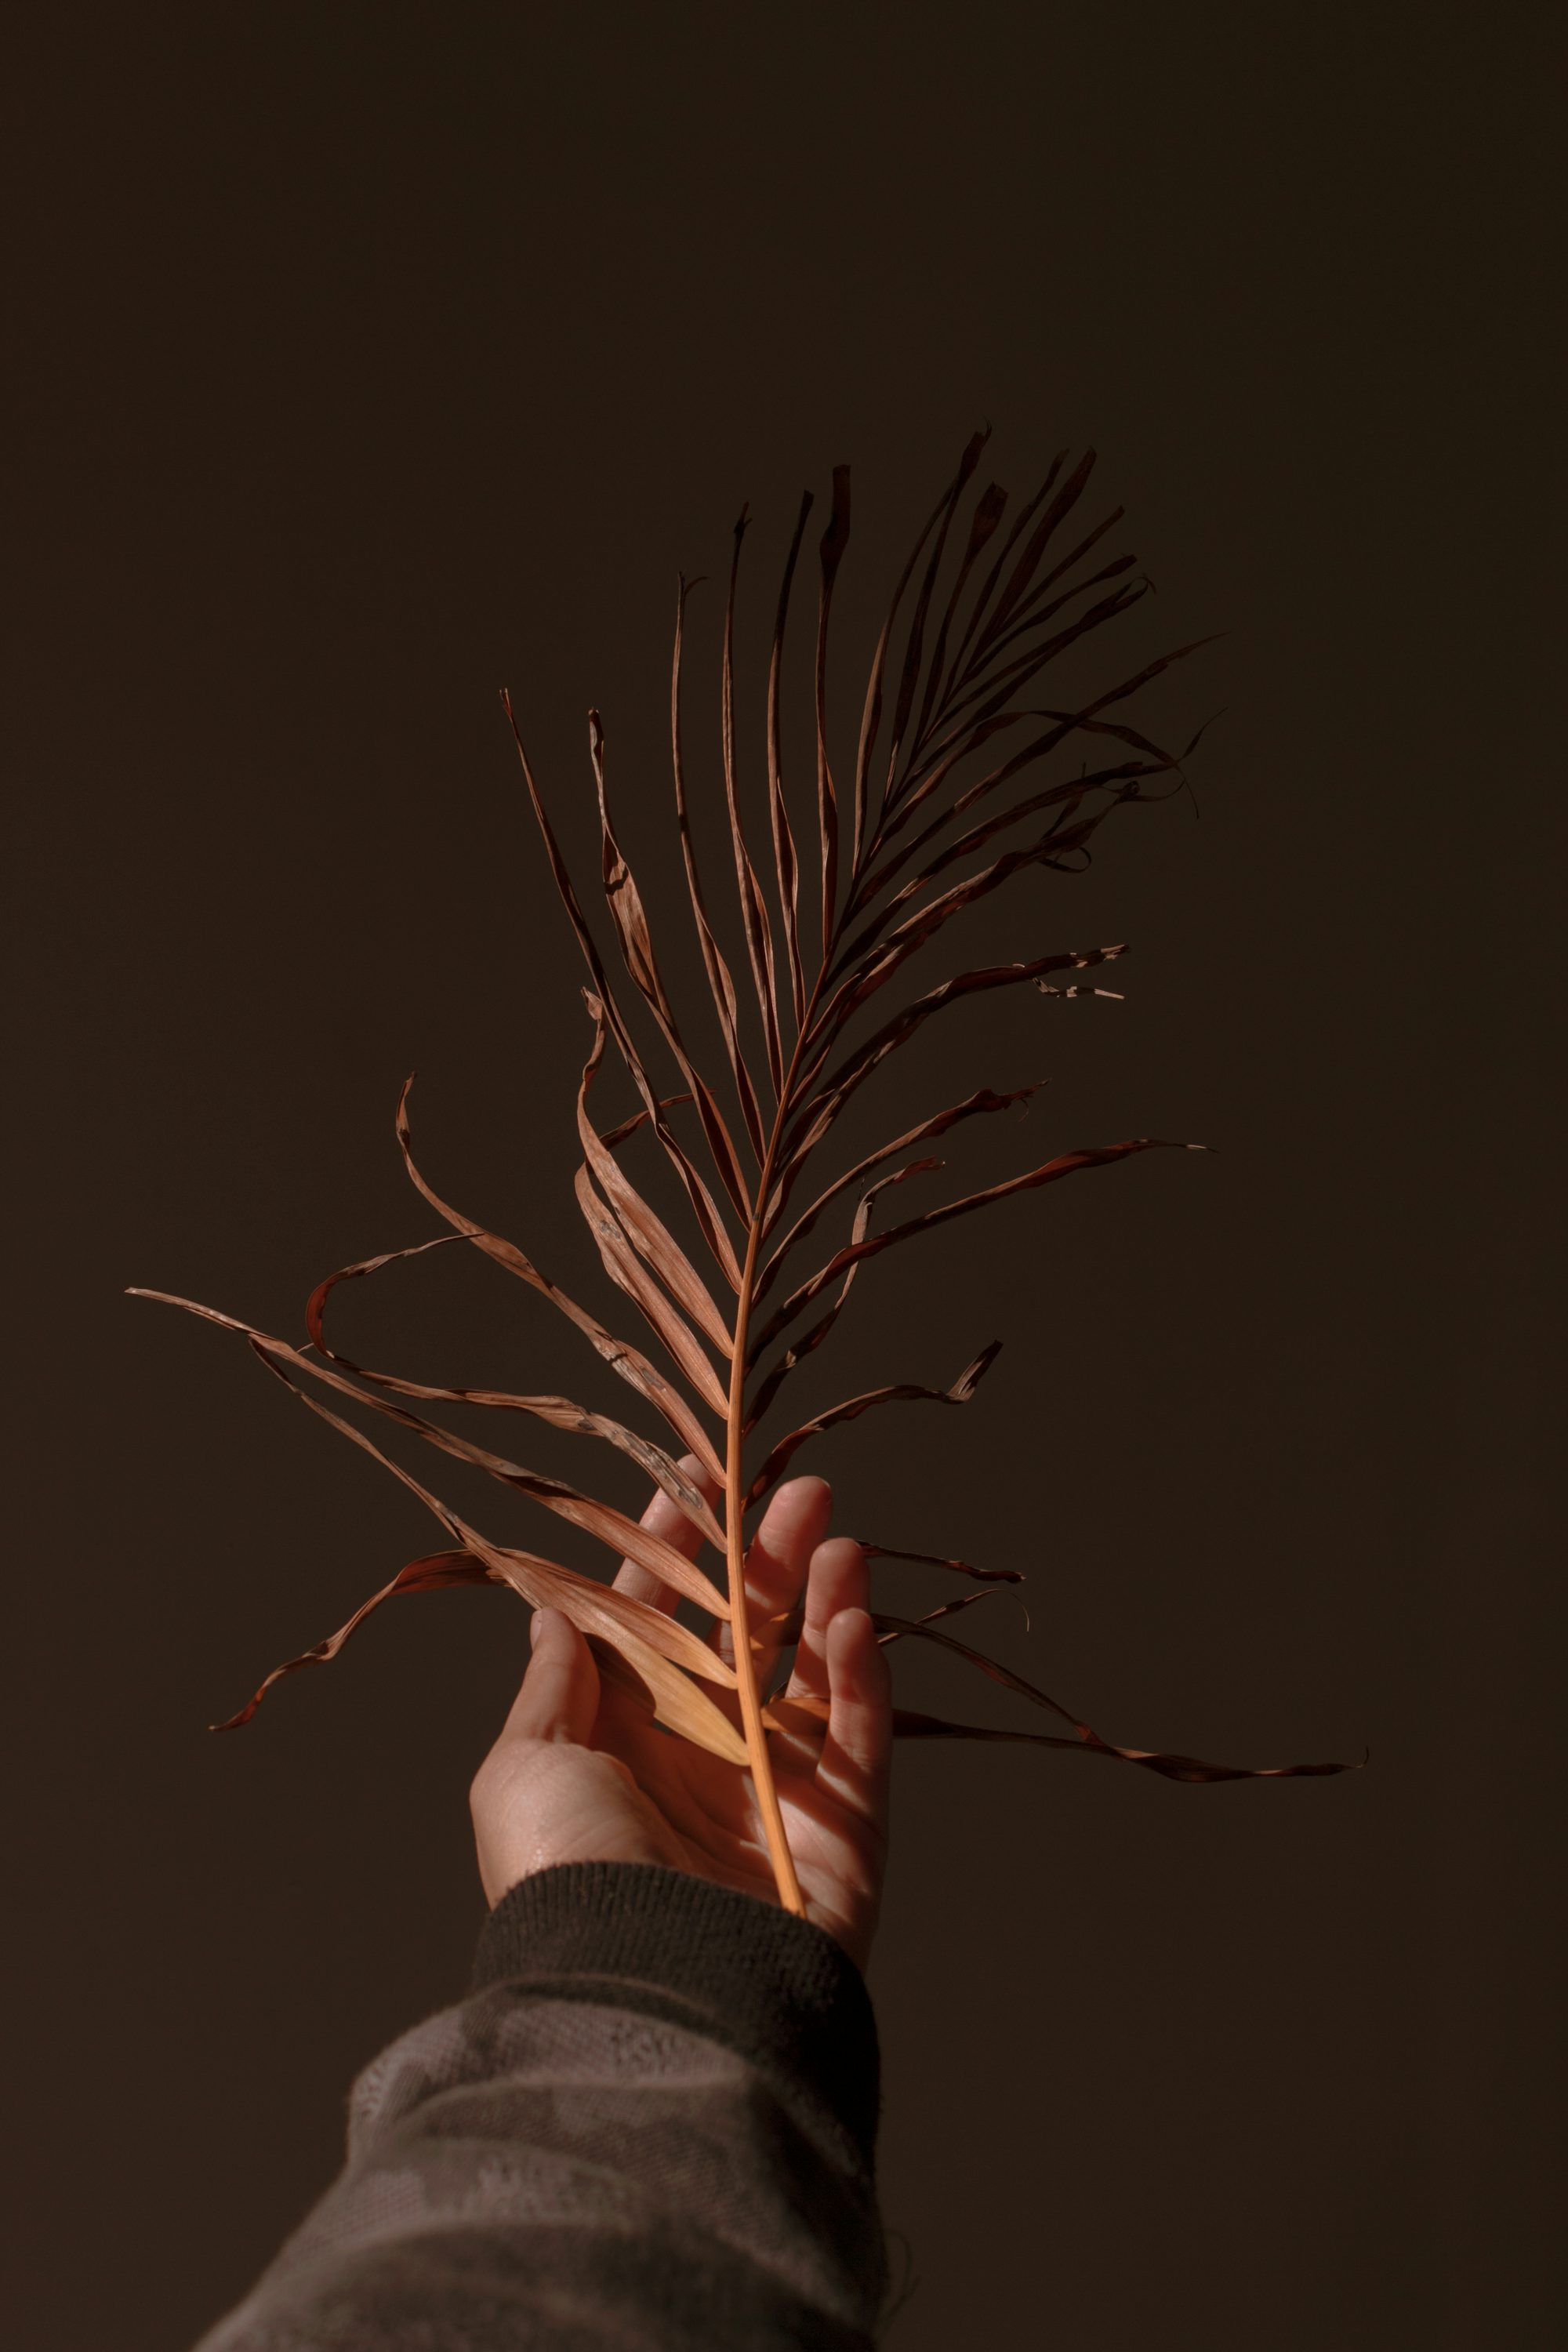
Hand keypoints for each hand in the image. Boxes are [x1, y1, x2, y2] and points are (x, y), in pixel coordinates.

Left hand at [470, 1465, 891, 1967]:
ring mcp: (776, 1795)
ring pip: (812, 1674)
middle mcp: (700, 1762)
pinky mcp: (843, 1831)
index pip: (655, 1625)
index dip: (673, 1550)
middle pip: (744, 1636)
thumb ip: (553, 1686)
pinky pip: (861, 1736)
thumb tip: (552, 1617)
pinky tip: (855, 1610)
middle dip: (767, 1559)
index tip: (698, 1479)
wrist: (645, 1986)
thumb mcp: (522, 1769)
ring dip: (823, 1598)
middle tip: (797, 1489)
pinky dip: (863, 1671)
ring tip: (834, 1533)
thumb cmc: (566, 1874)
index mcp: (620, 1743)